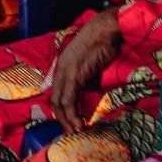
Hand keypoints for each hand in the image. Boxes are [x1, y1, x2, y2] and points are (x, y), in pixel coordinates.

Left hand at [50, 7, 122, 132]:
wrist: (106, 30)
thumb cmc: (103, 44)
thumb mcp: (91, 64)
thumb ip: (87, 78)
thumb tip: (89, 91)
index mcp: (63, 66)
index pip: (57, 92)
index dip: (61, 109)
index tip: (70, 121)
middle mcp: (60, 69)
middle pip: (55, 100)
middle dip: (62, 118)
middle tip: (71, 131)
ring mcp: (65, 72)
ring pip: (60, 102)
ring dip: (67, 120)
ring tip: (76, 131)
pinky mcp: (74, 76)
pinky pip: (69, 100)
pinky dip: (73, 114)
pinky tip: (80, 122)